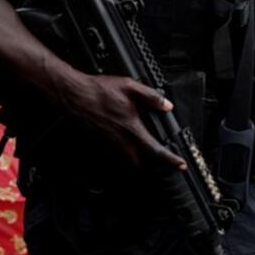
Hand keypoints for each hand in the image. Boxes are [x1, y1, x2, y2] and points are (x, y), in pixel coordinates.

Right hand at [54, 72, 186, 171]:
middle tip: (163, 162)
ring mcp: (110, 143)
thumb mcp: (130, 87)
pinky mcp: (102, 141)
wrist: (75, 95)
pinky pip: (118, 153)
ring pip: (128, 160)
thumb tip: (167, 106)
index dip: (170, 160)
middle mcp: (121, 140)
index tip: (180, 165)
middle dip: (153, 167)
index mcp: (132, 128)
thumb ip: (151, 97)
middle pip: (141, 164)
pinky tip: (129, 142)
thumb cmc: (99, 91)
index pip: (155, 150)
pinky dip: (127, 153)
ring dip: (140, 161)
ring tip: (148, 155)